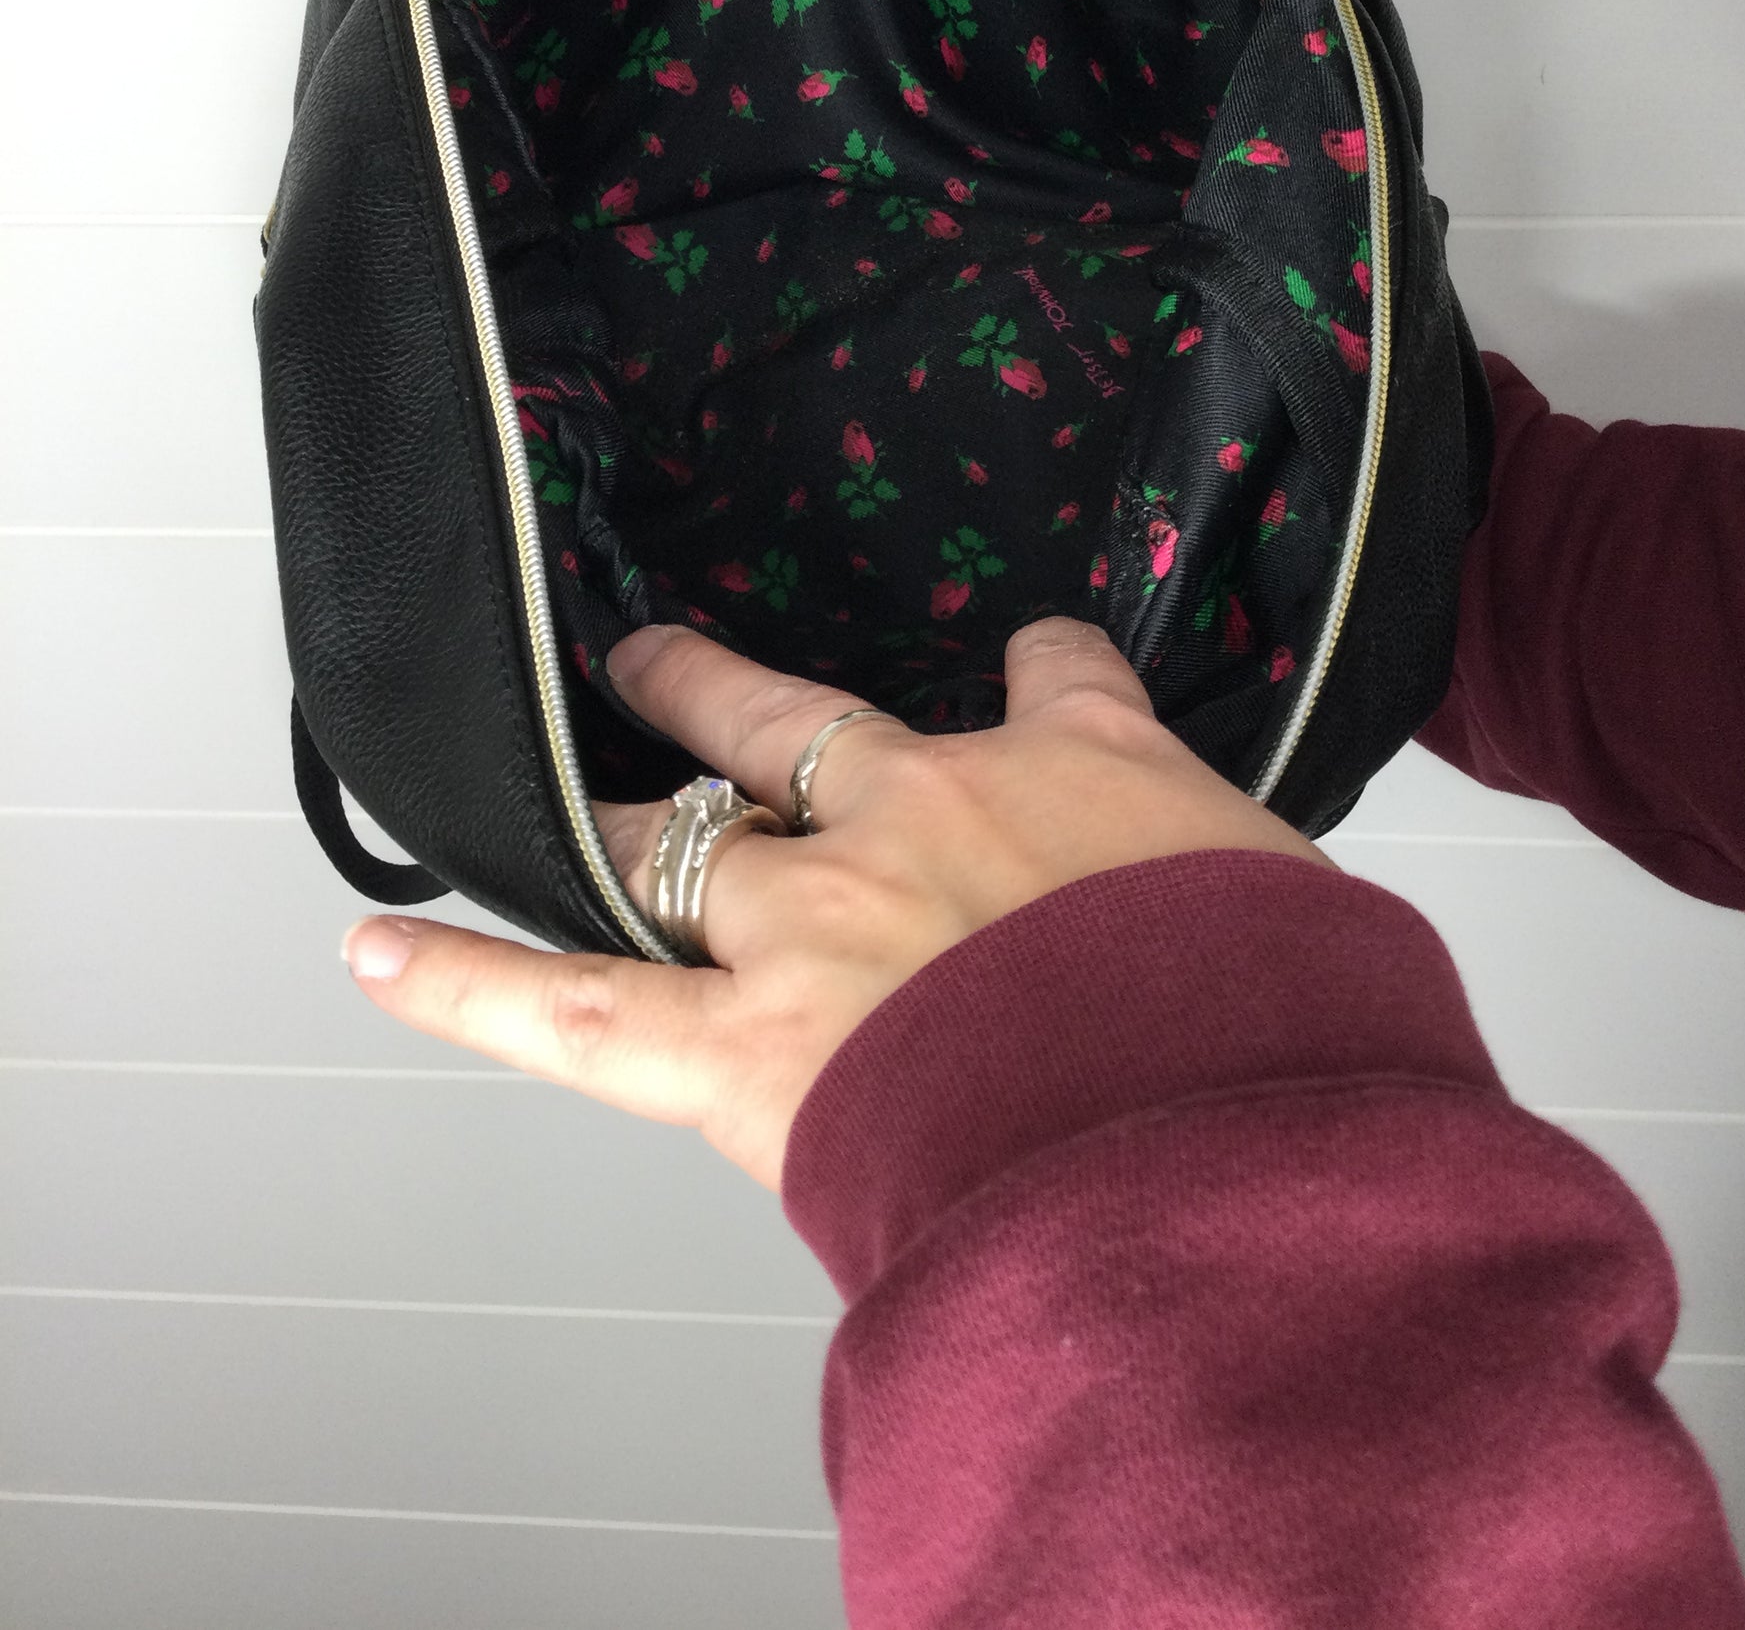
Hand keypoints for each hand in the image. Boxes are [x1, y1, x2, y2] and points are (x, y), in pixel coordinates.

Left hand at [343, 616, 1335, 1189]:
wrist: (1216, 1140)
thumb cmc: (1286, 1036)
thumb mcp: (1314, 920)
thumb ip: (1259, 890)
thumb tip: (1285, 918)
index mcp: (1082, 772)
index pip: (1060, 682)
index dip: (1043, 671)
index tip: (1035, 659)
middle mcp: (924, 813)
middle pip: (796, 723)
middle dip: (722, 689)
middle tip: (668, 659)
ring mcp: (821, 919)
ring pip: (677, 833)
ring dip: (616, 803)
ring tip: (553, 764)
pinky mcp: (745, 1046)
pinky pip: (571, 1009)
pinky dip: (463, 981)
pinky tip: (373, 951)